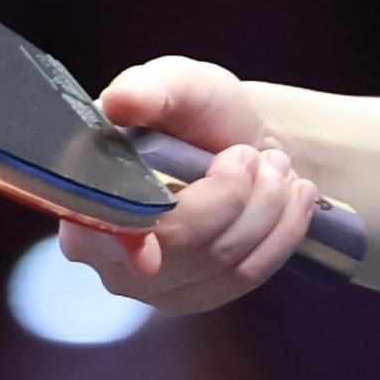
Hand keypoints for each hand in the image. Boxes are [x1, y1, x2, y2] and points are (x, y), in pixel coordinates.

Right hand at [55, 56, 321, 314]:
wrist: (238, 140)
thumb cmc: (195, 110)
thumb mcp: (177, 83)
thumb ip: (149, 89)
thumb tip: (120, 102)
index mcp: (85, 194)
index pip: (98, 230)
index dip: (125, 240)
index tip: (150, 252)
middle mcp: (105, 252)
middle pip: (178, 246)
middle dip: (232, 194)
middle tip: (252, 155)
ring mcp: (150, 284)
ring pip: (222, 262)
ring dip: (265, 205)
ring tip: (274, 165)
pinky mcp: (195, 296)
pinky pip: (249, 276)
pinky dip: (283, 230)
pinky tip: (294, 196)